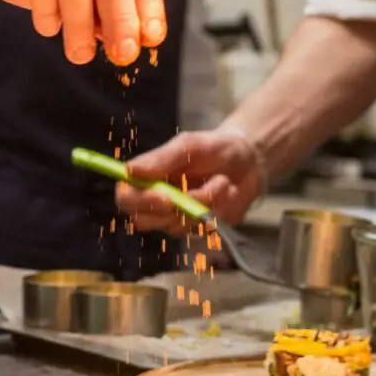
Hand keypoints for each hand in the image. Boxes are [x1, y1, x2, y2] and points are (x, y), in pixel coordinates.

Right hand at [115, 128, 263, 234]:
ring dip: (206, 202)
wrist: (249, 162)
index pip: (126, 197)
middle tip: (200, 191)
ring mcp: (177, 219)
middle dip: (176, 208)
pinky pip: (202, 230)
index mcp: (148, 177)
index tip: (166, 197)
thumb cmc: (214, 148)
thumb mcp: (189, 145)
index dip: (140, 201)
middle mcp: (157, 201)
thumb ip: (161, 158)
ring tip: (223, 181)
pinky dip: (219, 211)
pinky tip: (228, 193)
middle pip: (144, 221)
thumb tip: (130, 170)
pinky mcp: (198, 230)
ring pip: (178, 226)